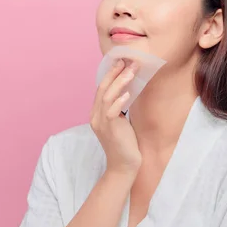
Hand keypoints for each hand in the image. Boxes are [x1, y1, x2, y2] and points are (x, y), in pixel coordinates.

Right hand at [90, 59, 141, 174]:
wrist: (124, 166)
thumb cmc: (125, 143)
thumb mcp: (121, 121)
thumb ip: (120, 107)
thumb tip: (128, 90)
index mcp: (97, 113)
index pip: (101, 88)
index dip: (110, 74)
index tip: (121, 61)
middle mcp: (95, 116)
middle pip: (102, 88)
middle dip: (115, 73)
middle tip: (127, 60)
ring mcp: (100, 123)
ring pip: (107, 96)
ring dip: (120, 82)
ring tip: (131, 71)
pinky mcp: (109, 130)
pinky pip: (112, 111)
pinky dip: (120, 101)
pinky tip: (128, 93)